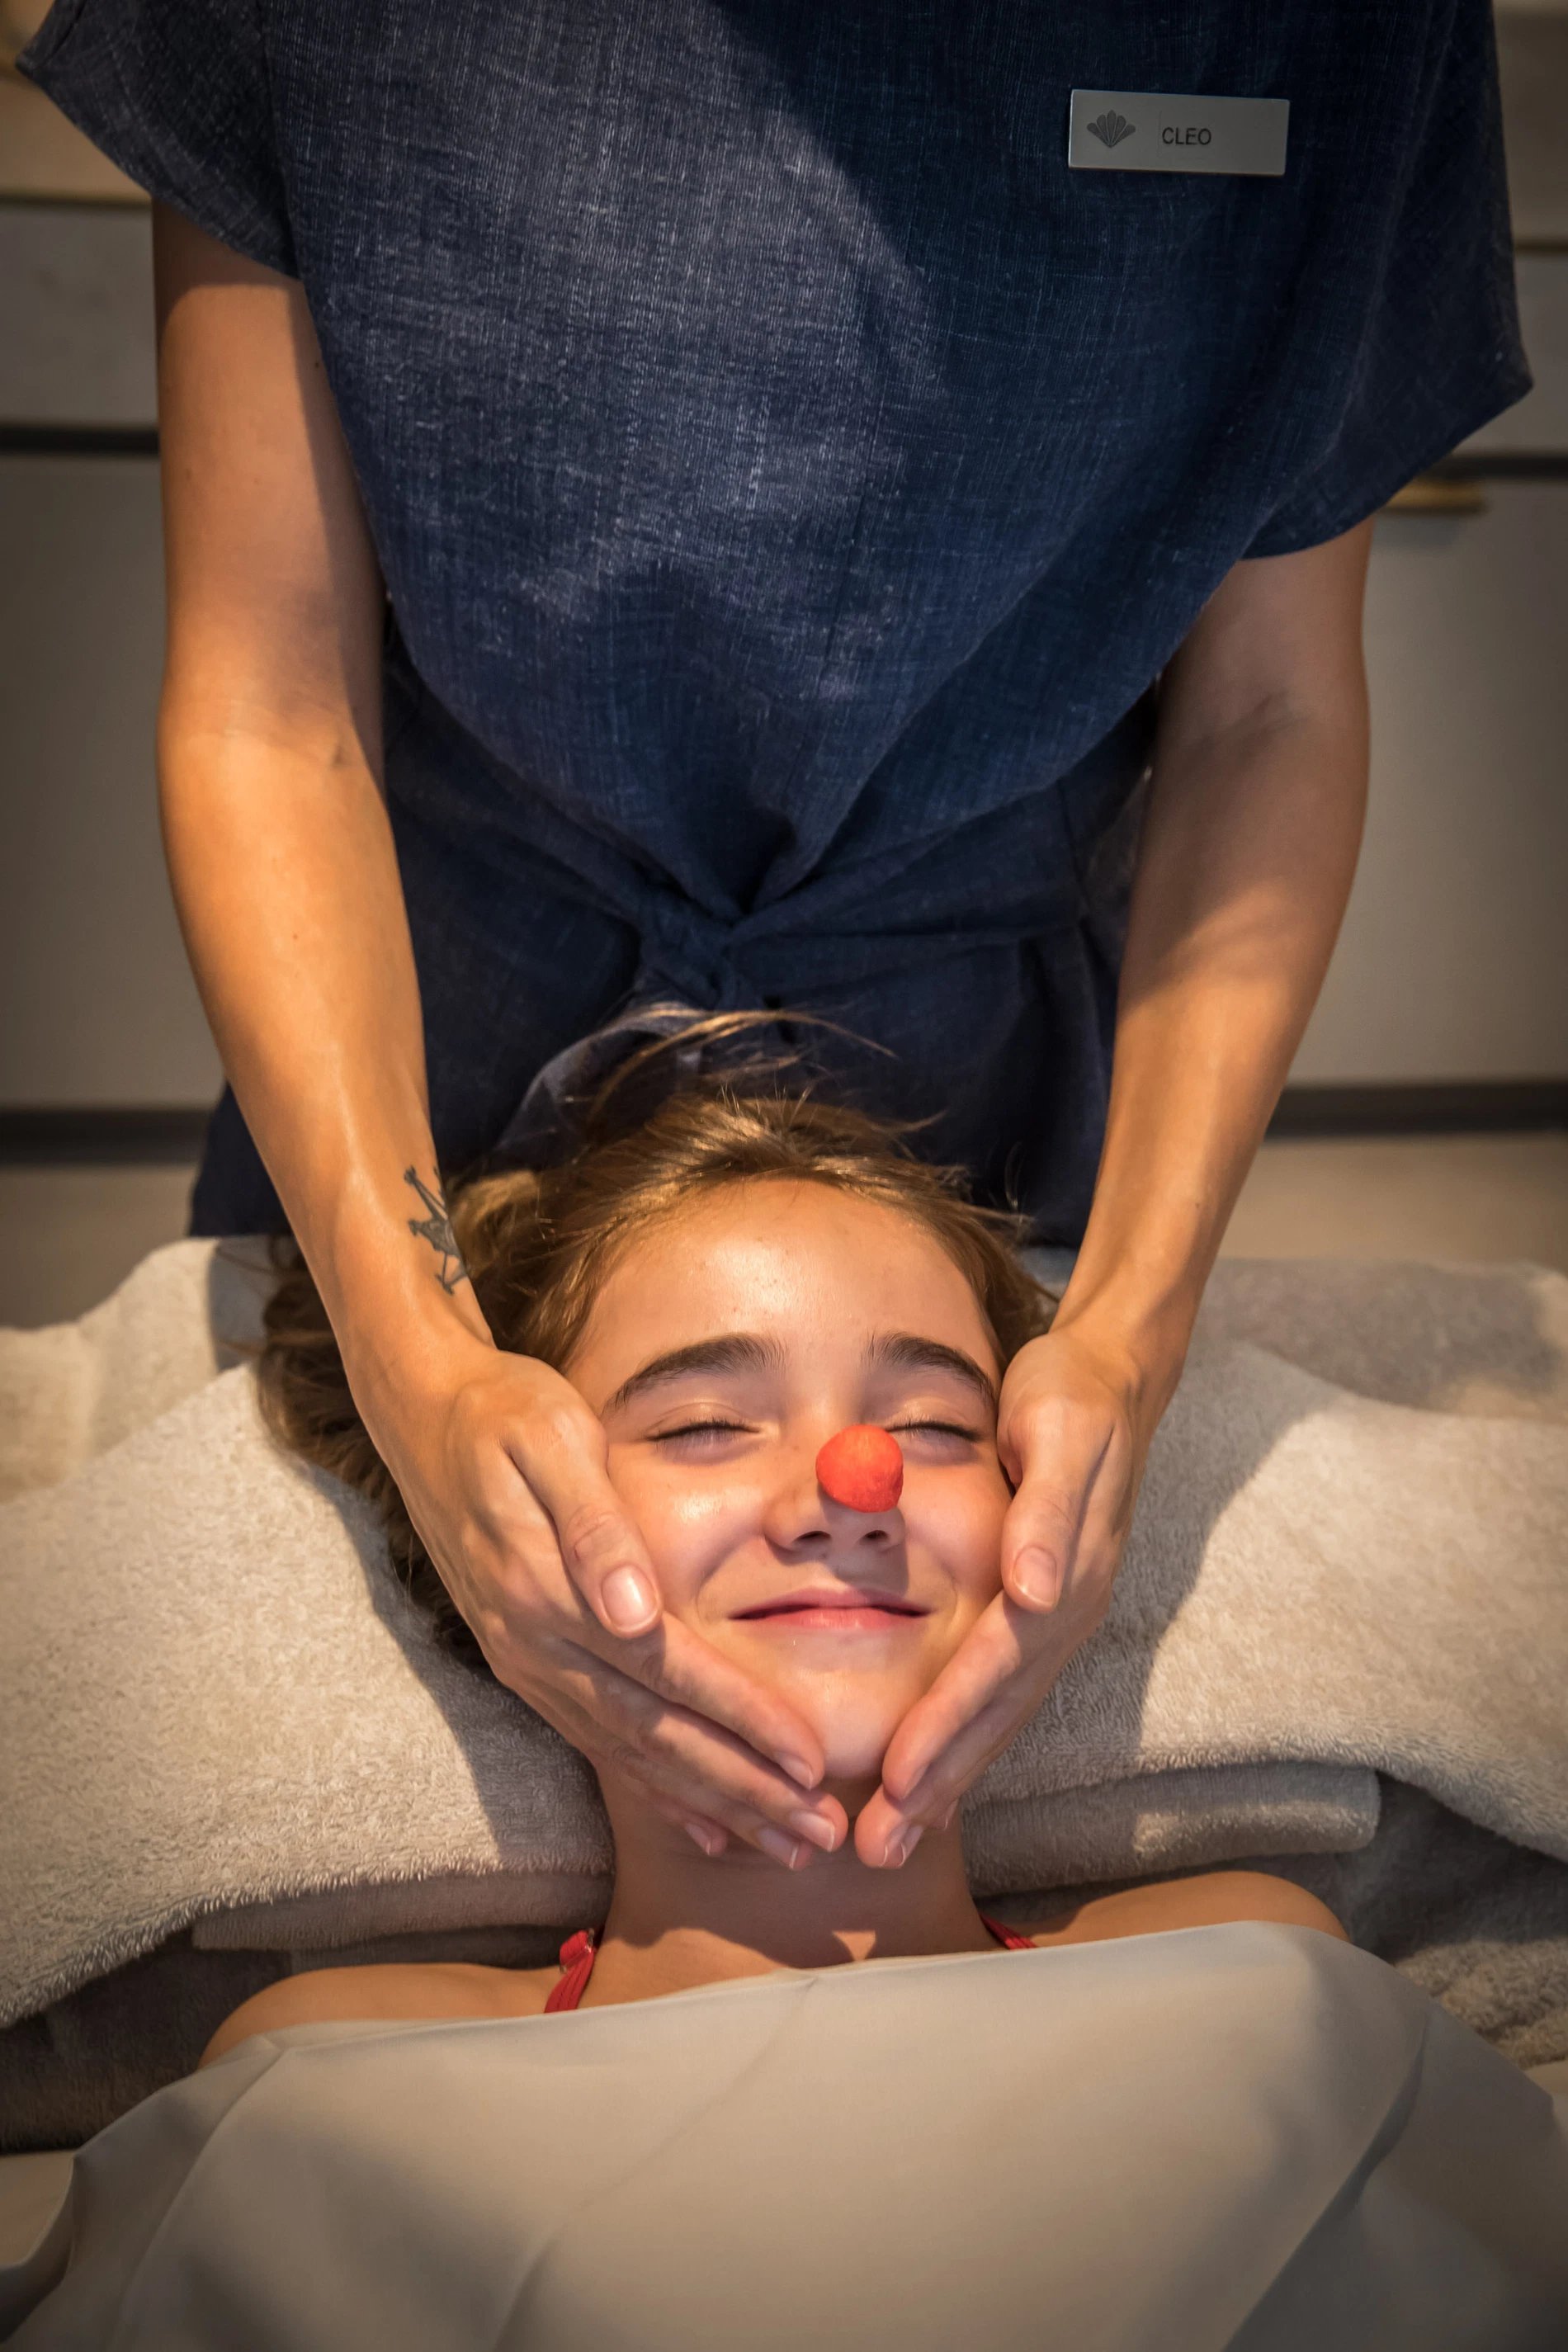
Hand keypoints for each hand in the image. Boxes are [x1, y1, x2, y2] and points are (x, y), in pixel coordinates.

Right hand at [354, 1325, 846, 1867]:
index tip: (809, 1761)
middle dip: (744, 1790)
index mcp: (552, 1593)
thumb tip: (636, 1614)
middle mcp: (537, 1647)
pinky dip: (655, 1792)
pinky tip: (704, 1826)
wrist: (422, 1419)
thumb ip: (595, 1528)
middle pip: (657, 1736)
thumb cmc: (504, 1415)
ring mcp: (528, 1666)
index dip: (742, 1720)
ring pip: (632, 1756)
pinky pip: (598, 1746)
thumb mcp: (552, 1440)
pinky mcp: (526, 1668)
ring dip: (712, 1806)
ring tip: (783, 1847)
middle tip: (819, 1836)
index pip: (670, 1672)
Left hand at [854, 1320, 1164, 1866]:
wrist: (1116, 1379)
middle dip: (938, 1784)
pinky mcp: (1044, 1614)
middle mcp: (1065, 1612)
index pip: (994, 1667)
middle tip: (878, 1850)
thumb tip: (1034, 1594)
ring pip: (999, 1717)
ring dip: (950, 1781)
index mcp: (1065, 1576)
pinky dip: (966, 1743)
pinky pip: (1002, 1695)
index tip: (899, 1781)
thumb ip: (1047, 1515)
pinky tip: (935, 1780)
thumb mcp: (1059, 1431)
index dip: (947, 1726)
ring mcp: (1059, 1619)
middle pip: (995, 1714)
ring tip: (897, 1839)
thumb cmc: (1072, 1397)